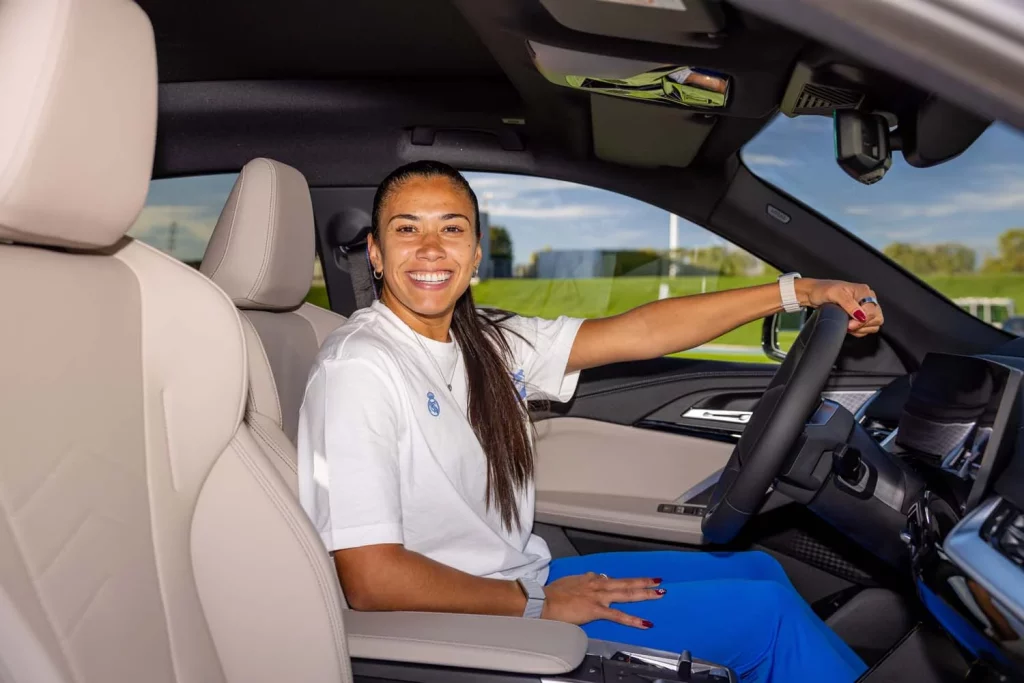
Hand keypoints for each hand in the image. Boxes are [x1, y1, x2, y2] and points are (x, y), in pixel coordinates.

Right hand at [541, 572, 664, 628]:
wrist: (544, 601)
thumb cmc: (552, 593)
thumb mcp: (569, 582)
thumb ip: (581, 580)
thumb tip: (588, 577)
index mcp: (591, 579)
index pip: (611, 579)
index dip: (624, 581)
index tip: (635, 581)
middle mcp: (598, 585)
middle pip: (626, 583)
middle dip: (644, 582)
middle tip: (659, 581)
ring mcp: (599, 597)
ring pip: (627, 594)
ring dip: (645, 593)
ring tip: (660, 593)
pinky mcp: (596, 610)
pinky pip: (618, 616)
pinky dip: (633, 620)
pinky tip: (645, 623)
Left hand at [796, 278, 883, 337]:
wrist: (814, 294)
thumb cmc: (823, 290)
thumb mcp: (834, 294)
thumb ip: (848, 304)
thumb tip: (860, 315)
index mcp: (865, 291)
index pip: (873, 311)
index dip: (862, 320)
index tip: (849, 324)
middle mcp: (868, 299)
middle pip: (877, 319)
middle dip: (862, 325)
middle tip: (847, 325)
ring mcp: (865, 308)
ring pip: (874, 325)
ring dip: (861, 329)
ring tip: (847, 325)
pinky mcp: (860, 316)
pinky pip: (867, 328)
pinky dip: (859, 331)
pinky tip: (849, 327)